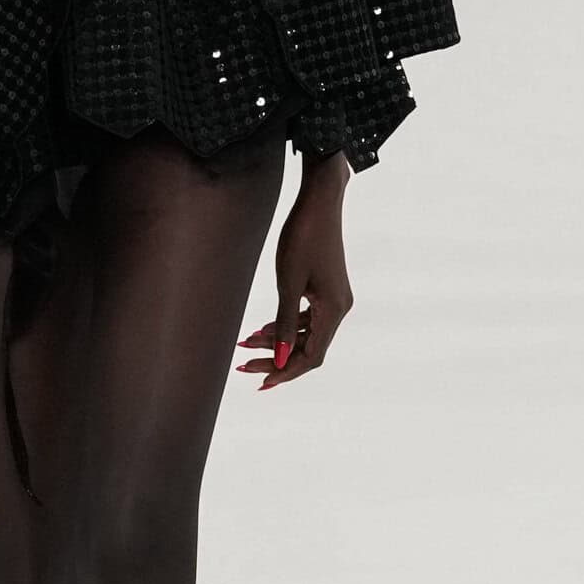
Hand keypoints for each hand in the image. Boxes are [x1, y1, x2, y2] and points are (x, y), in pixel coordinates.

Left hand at [236, 155, 352, 390]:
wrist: (319, 202)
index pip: (310, 356)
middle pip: (308, 348)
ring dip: (278, 341)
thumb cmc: (302, 238)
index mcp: (333, 311)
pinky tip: (264, 328)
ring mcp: (335, 298)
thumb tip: (280, 359)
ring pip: (306, 333)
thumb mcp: (288, 283)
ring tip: (247, 343)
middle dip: (276, 358)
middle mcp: (339, 308)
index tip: (260, 381)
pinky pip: (308, 317)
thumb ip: (284, 323)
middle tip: (244, 364)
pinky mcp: (327, 288)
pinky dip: (286, 325)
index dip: (285, 372)